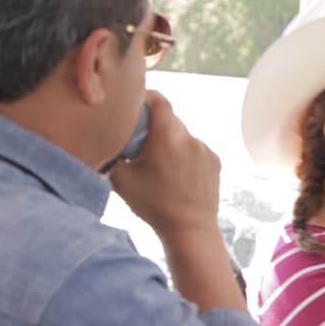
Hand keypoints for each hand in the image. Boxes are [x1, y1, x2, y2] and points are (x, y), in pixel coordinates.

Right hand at [109, 91, 221, 239]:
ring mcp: (205, 150)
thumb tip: (109, 139)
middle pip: (170, 120)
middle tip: (142, 143)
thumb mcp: (120, 178)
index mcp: (167, 137)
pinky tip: (177, 175)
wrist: (189, 229)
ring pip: (183, 136)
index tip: (136, 102)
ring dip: (171, 143)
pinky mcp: (215, 161)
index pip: (159, 100)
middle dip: (155, 127)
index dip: (146, 97)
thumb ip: (114, 152)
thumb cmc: (153, 205)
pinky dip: (185, 155)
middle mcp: (190, 138)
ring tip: (161, 165)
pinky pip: (196, 149)